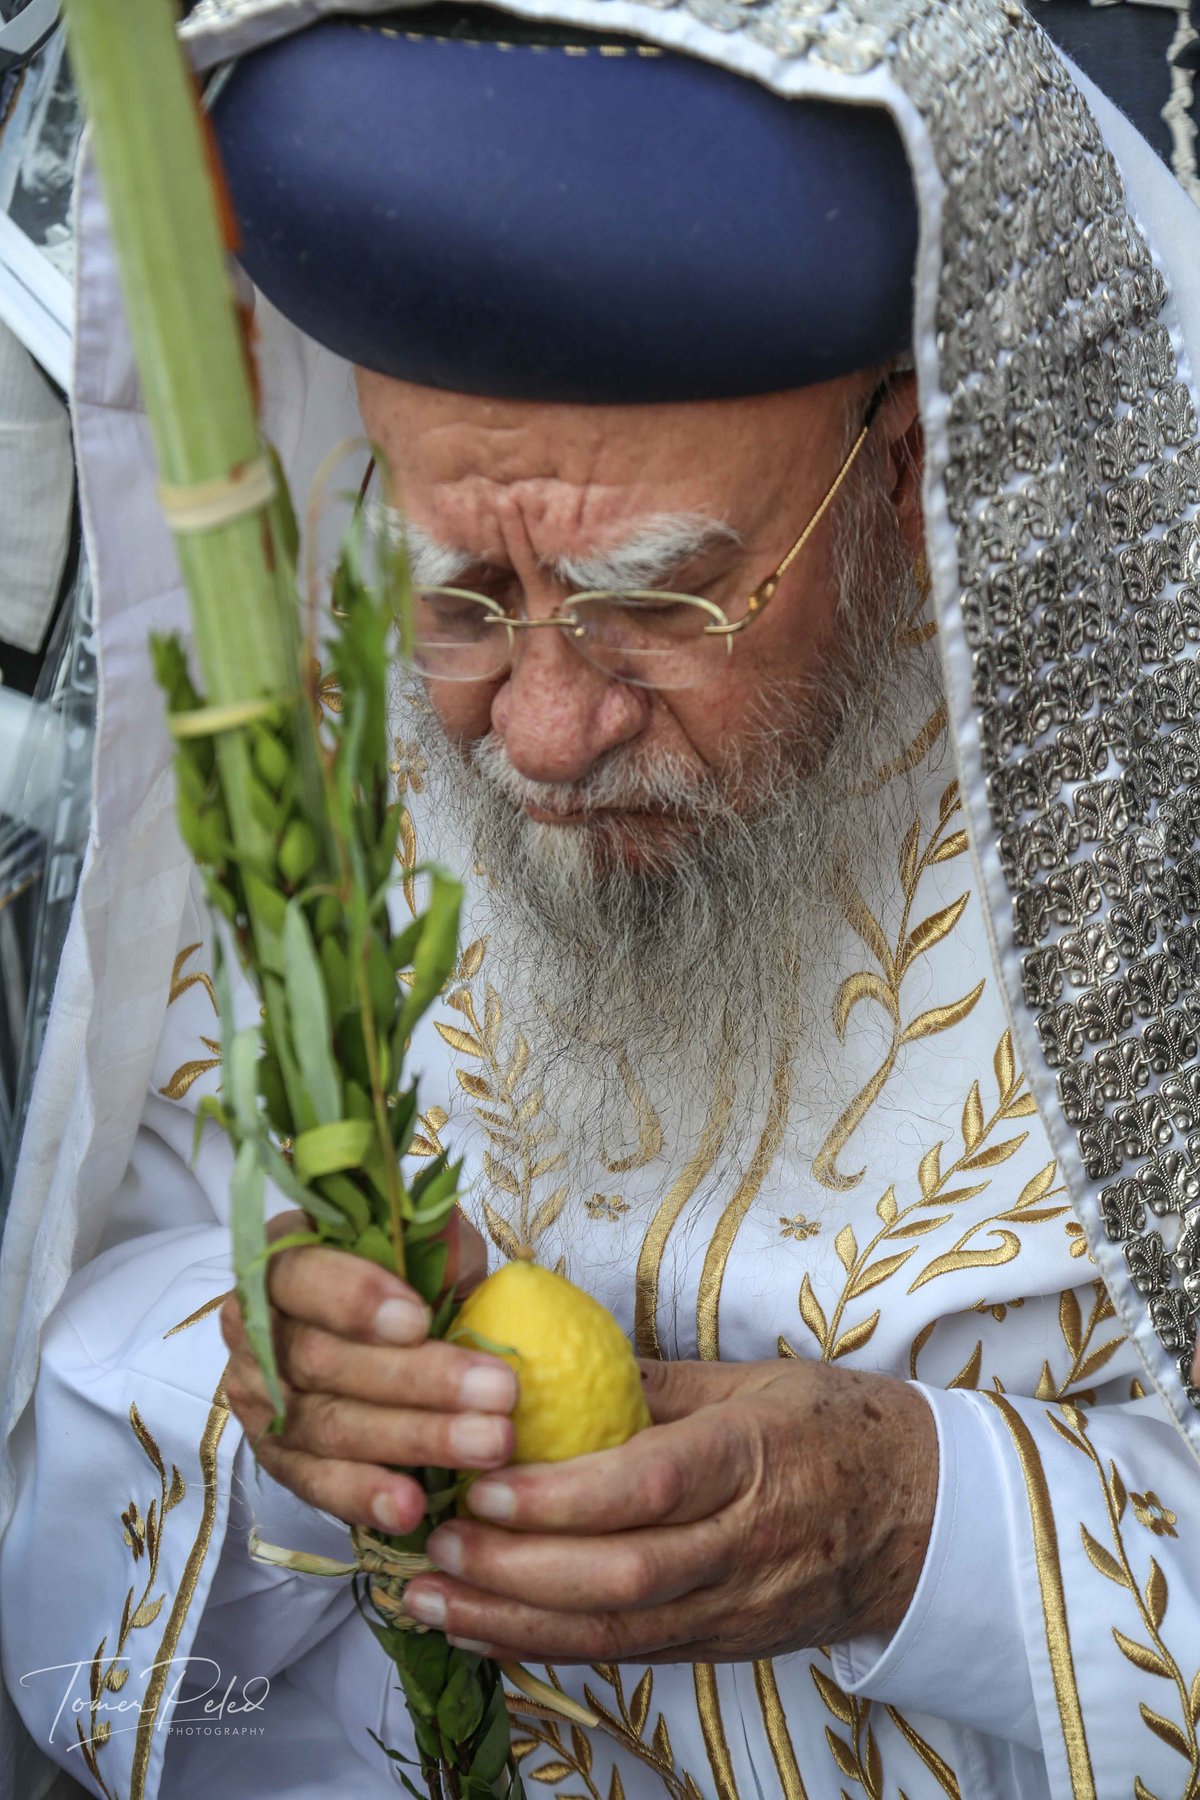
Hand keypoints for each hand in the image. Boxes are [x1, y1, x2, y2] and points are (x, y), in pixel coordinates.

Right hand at [220, 1207, 515, 1532]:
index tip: (420, 1320)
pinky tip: (412, 1508)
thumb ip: (435, 1245)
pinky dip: (364, 1496)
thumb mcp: (420, 1244)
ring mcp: (258, 1398)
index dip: (355, 1299)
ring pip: (327, 1425)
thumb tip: (460, 1263)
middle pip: (322, 1359)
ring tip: (485, 1445)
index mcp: (281, 1261)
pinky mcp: (275, 1456)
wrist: (364, 1331)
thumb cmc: (401, 1277)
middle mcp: (253, 1329)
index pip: (300, 1276)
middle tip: (497, 1392)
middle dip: (416, 1379)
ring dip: (411, 1439)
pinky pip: (314, 1483)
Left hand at [402, 1358, 936, 1663]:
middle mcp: (746, 1544)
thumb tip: (541, 1365)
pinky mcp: (723, 1645)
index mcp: (754, 1455)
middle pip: (623, 1576)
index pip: (650, 1486)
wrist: (924, 1516)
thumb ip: (648, 1386)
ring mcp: (737, 1607)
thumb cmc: (832, 1426)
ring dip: (513, 1624)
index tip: (484, 1484)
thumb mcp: (751, 1379)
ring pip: (617, 1632)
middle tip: (436, 1545)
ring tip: (429, 1600)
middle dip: (517, 1571)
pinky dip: (548, 1648)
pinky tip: (484, 1632)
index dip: (561, 1495)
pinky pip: (627, 1654)